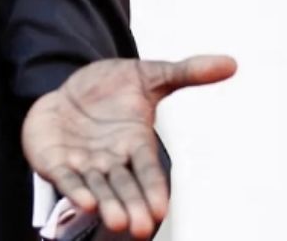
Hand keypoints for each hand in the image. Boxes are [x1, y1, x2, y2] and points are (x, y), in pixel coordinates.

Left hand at [22, 55, 236, 238]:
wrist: (68, 87)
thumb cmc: (111, 88)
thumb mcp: (148, 74)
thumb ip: (186, 72)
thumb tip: (231, 63)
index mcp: (136, 144)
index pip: (147, 170)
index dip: (153, 189)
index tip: (161, 210)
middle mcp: (112, 160)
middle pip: (124, 186)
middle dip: (131, 206)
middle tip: (139, 228)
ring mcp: (83, 163)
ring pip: (96, 188)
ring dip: (105, 205)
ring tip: (115, 222)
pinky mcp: (55, 161)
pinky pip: (65, 179)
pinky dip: (73, 190)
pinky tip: (83, 202)